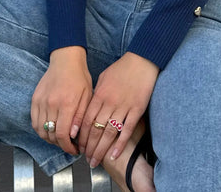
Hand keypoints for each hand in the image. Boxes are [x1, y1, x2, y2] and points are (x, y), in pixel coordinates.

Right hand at [31, 46, 92, 154]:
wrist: (66, 60)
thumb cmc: (79, 77)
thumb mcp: (87, 96)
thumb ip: (80, 117)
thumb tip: (73, 136)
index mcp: (67, 104)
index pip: (63, 135)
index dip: (68, 147)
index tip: (74, 150)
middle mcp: (51, 104)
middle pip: (51, 135)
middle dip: (60, 144)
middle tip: (69, 144)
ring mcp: (41, 102)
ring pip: (41, 131)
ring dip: (50, 138)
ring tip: (59, 138)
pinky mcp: (34, 99)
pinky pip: (34, 121)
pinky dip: (41, 129)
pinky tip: (50, 129)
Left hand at [78, 52, 158, 166]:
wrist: (141, 60)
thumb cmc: (122, 68)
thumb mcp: (103, 78)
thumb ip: (96, 95)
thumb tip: (90, 109)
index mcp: (100, 95)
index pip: (87, 120)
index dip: (82, 136)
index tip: (79, 146)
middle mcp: (110, 103)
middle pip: (96, 130)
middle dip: (89, 147)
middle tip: (86, 159)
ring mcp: (124, 107)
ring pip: (109, 133)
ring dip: (101, 149)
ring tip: (95, 161)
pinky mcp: (137, 110)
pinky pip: (126, 130)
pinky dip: (120, 144)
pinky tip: (114, 155)